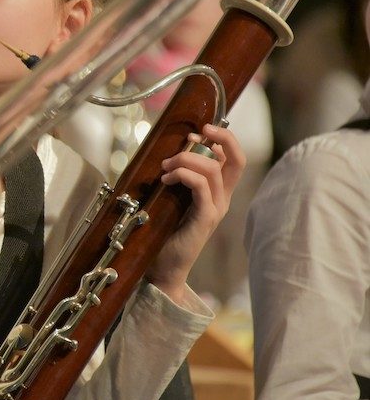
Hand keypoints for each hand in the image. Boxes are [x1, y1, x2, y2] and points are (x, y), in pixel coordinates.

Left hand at [144, 124, 245, 303]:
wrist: (161, 267)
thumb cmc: (162, 232)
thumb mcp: (170, 198)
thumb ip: (177, 178)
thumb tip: (172, 151)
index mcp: (217, 193)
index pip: (234, 159)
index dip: (222, 140)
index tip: (199, 132)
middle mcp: (222, 199)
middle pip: (237, 161)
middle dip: (220, 139)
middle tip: (192, 136)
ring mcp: (216, 209)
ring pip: (214, 170)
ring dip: (187, 160)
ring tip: (165, 167)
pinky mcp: (205, 219)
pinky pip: (202, 187)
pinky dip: (185, 176)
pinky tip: (167, 180)